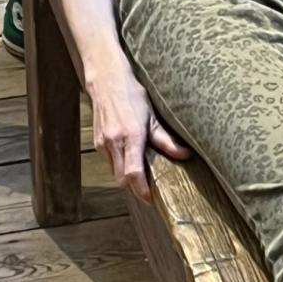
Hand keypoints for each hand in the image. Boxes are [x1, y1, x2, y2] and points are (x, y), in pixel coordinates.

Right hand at [88, 67, 188, 199]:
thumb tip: (185, 155)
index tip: (150, 199)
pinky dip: (120, 163)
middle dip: (134, 186)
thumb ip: (166, 140)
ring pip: (115, 172)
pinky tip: (129, 154)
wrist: (106, 82)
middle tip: (148, 187)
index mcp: (130, 137)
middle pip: (122, 179)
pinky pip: (109, 161)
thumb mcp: (152, 117)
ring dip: (126, 174)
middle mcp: (114, 142)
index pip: (133, 173)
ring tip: (140, 168)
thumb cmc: (131, 96)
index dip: (141, 190)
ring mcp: (103, 143)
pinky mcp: (97, 142)